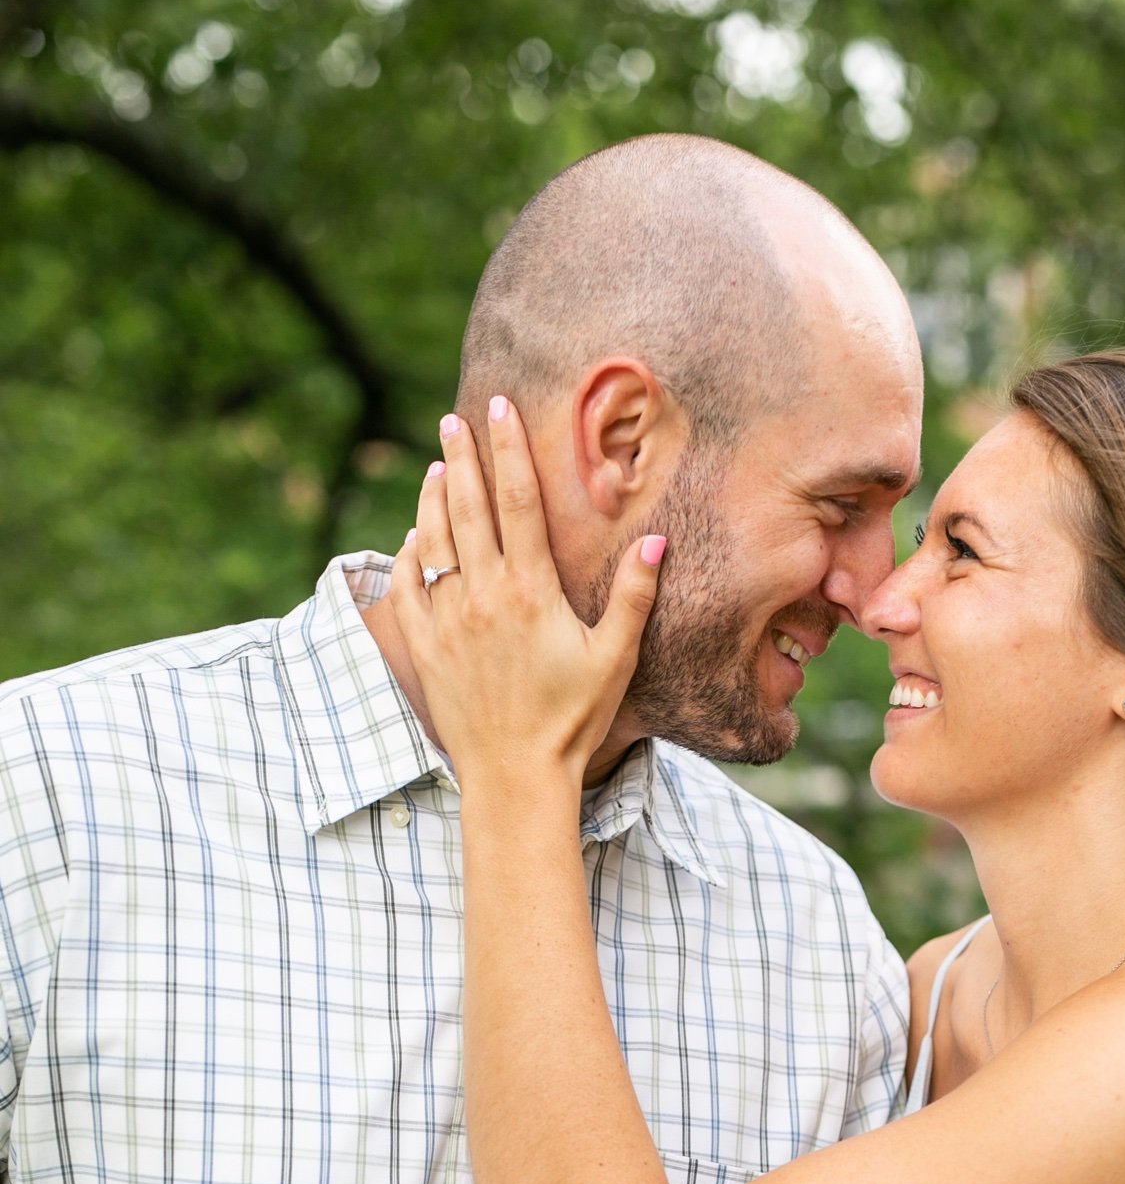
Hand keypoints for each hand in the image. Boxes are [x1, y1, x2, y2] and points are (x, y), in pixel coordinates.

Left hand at [389, 399, 665, 792]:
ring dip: (434, 496)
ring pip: (432, 540)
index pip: (517, 501)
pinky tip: (415, 536)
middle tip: (456, 417)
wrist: (516, 775)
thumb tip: (657, 541)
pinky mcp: (424, 647)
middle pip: (468, 507)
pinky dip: (409, 553)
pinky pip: (408, 586)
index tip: (499, 408)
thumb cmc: (573, 720)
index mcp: (531, 591)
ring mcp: (447, 620)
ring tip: (438, 465)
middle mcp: (483, 596)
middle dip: (464, 456)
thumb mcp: (614, 659)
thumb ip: (633, 596)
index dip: (508, 449)